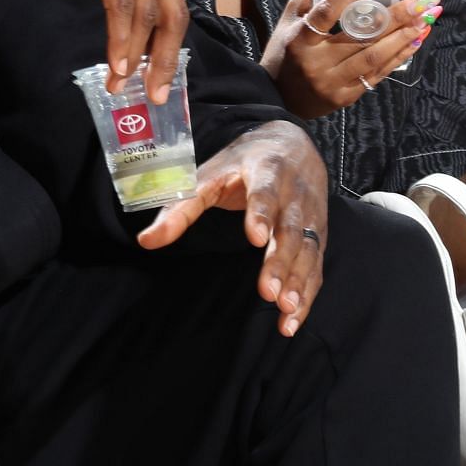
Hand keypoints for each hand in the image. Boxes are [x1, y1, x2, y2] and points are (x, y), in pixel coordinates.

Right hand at [4, 0, 187, 100]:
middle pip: (173, 13)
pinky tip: (115, 60)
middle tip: (158, 93)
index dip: (169, 44)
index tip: (158, 73)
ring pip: (147, 14)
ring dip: (137, 56)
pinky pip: (120, 3)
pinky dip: (119, 37)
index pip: (175, 1)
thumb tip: (136, 10)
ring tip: (124, 84)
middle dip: (166, 59)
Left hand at [137, 121, 327, 337]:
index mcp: (266, 170)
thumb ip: (181, 207)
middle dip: (280, 261)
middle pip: (290, 228)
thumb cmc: (243, 165)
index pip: (265, 191)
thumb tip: (146, 241)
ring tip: (285, 309)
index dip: (261, 213)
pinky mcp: (319, 234)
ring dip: (298, 281)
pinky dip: (307, 293)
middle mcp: (294, 193)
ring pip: (307, 249)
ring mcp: (311, 215)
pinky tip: (291, 319)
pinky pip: (316, 266)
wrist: (292, 145)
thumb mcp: (210, 176)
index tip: (255, 238)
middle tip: (267, 292)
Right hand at [259, 0, 436, 119]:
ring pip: (374, 57)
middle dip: (394, 17)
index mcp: (300, 40)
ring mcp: (333, 82)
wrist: (277, 101)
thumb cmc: (282, 56)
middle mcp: (317, 62)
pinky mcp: (346, 97)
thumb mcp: (285, 25)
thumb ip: (303, 2)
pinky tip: (416, 40)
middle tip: (419, 1)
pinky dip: (399, 56)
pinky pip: (377, 74)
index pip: (327, 12)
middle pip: (360, 37)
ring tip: (426, 20)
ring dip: (403, 37)